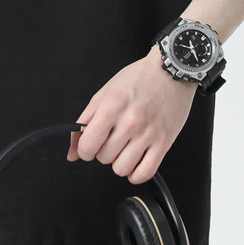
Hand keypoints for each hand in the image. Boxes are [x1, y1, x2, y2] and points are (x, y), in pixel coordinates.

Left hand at [67, 46, 197, 183]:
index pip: (87, 146)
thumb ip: (84, 122)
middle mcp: (129, 122)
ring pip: (122, 169)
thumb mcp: (105, 93)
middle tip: (113, 137)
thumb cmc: (138, 79)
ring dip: (120, 161)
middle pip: (104, 158)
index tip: (90, 145)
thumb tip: (72, 153)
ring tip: (126, 146)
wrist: (170, 71)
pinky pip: (144, 173)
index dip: (85, 149)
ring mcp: (148, 133)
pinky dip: (136, 173)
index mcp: (110, 107)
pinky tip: (136, 160)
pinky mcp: (164, 143)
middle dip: (104, 150)